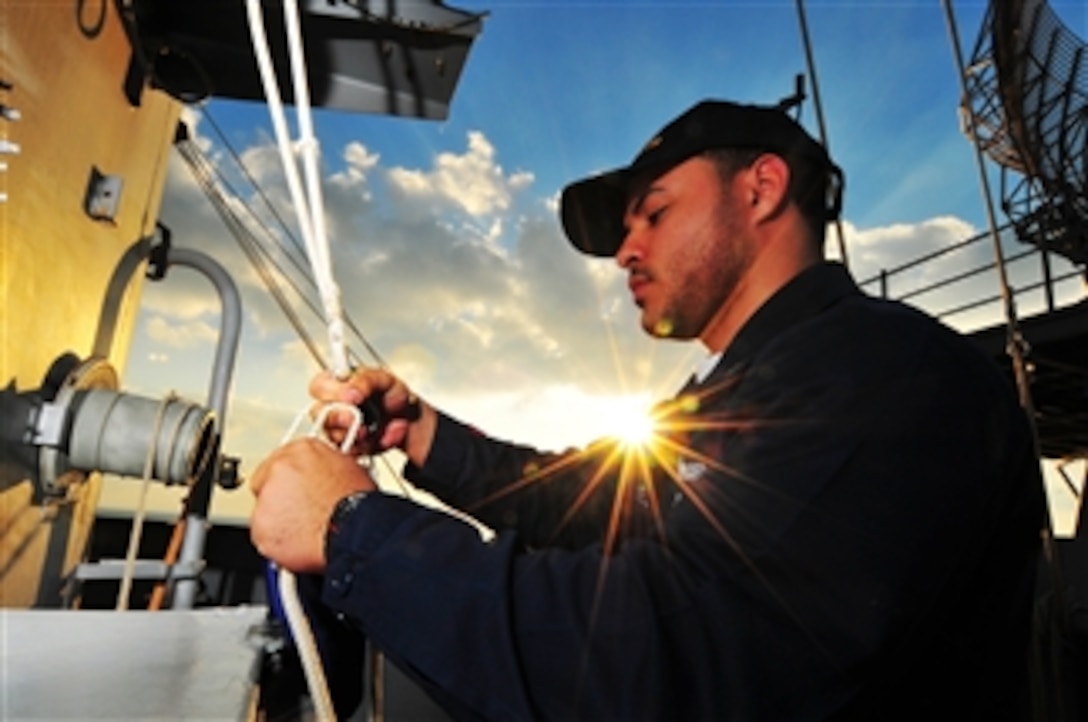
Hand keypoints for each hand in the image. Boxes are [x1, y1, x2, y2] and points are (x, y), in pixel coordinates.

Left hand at [249, 437, 374, 572]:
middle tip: (299, 513)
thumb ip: (323, 469)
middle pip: (266, 484)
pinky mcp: (260, 525)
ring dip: (279, 521)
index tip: (296, 491)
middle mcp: (280, 468)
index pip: (282, 461)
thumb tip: (320, 476)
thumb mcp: (348, 470)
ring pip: (264, 511)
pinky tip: (298, 543)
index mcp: (302, 450)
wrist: (355, 529)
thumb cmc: (357, 503)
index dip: (291, 481)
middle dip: (280, 499)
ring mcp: (267, 497)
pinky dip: (276, 543)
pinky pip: (263, 536)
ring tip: (305, 530)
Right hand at [309, 366, 435, 465]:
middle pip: (318, 413)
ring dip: (352, 435)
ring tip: (371, 432)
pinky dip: (365, 447)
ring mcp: (336, 430)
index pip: (318, 386)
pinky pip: (347, 452)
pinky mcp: (346, 448)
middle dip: (339, 417)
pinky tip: (378, 440)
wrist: (408, 418)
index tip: (355, 397)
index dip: (333, 392)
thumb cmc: (391, 395)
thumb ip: (366, 380)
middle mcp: (331, 407)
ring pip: (331, 435)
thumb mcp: (384, 379)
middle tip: (356, 419)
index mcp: (336, 384)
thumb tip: (352, 390)